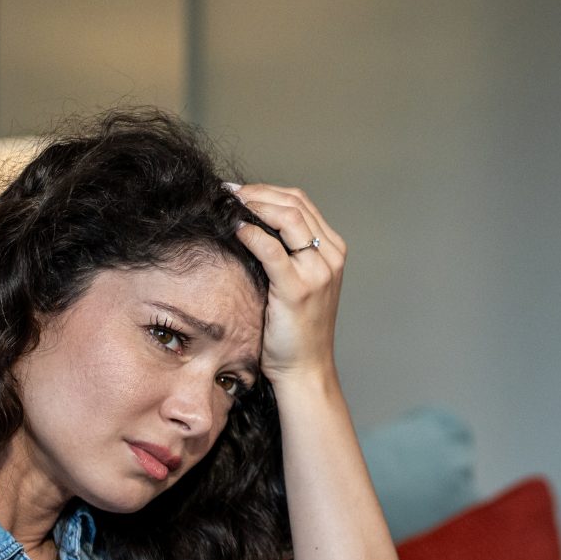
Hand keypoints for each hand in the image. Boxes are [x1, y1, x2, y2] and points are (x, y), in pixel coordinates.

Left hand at [227, 183, 347, 381]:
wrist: (304, 368)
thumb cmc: (295, 330)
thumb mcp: (298, 282)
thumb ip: (286, 253)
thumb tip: (250, 223)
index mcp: (332, 251)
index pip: (301, 203)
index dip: (267, 190)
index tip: (239, 192)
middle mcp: (330, 256)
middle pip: (294, 204)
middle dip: (257, 193)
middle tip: (227, 193)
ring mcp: (318, 272)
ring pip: (286, 217)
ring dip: (253, 205)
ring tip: (228, 206)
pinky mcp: (298, 288)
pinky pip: (270, 248)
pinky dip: (250, 232)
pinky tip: (233, 229)